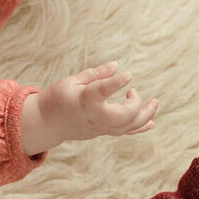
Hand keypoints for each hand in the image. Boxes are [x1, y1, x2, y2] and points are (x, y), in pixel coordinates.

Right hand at [21, 61, 157, 155]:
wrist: (45, 123)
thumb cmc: (57, 98)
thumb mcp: (72, 81)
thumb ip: (96, 74)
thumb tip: (116, 66)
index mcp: (85, 100)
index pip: (102, 91)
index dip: (116, 82)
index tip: (128, 75)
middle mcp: (94, 116)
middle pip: (123, 116)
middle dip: (137, 104)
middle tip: (133, 91)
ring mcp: (98, 126)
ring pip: (127, 126)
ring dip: (144, 115)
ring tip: (153, 102)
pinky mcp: (101, 131)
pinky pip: (123, 132)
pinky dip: (139, 128)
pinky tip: (152, 122)